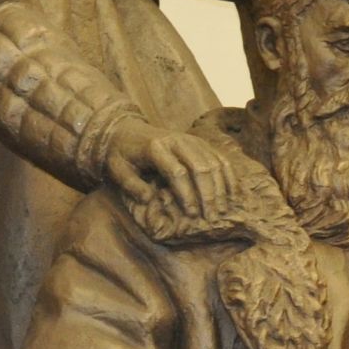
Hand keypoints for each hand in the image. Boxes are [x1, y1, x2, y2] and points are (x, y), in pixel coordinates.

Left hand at [103, 120, 246, 222]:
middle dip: (208, 195)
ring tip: (222, 210)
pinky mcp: (200, 142)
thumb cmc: (121, 154)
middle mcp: (177, 141)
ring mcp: (191, 140)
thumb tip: (149, 200)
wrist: (127, 130)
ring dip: (220, 187)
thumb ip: (131, 185)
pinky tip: (233, 193)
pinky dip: (228, 175)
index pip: (177, 173)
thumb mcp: (116, 169)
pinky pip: (220, 157)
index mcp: (156, 148)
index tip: (192, 215)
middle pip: (200, 167)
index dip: (187, 195)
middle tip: (212, 218)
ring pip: (213, 162)